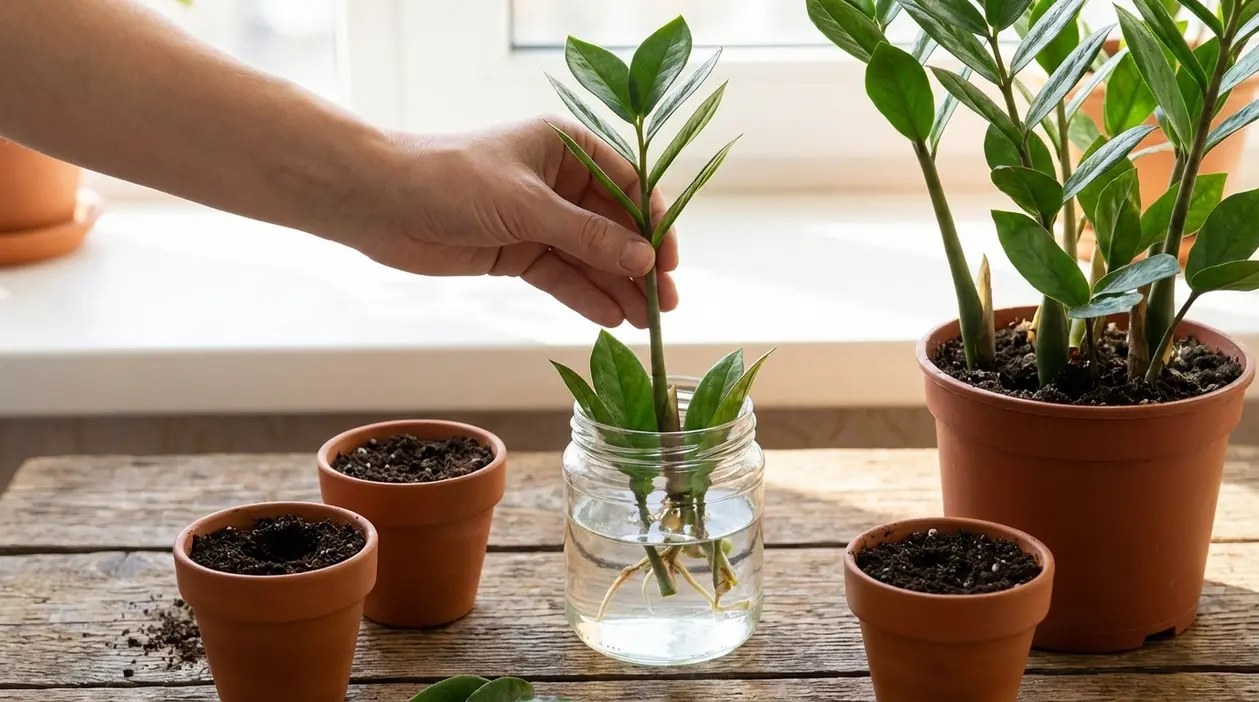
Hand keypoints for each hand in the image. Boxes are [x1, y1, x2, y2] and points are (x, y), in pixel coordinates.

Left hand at [359, 116, 678, 327]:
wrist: (380, 202)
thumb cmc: (452, 180)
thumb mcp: (528, 206)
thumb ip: (588, 236)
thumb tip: (644, 261)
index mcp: (567, 148)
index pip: (629, 185)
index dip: (654, 224)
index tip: (669, 261)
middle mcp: (560, 182)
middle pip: (613, 227)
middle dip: (639, 265)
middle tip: (665, 303)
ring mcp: (539, 219)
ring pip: (590, 257)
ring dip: (617, 287)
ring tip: (645, 321)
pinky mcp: (517, 252)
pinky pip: (562, 276)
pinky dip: (584, 296)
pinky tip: (610, 318)